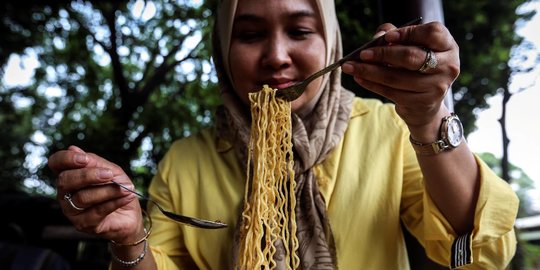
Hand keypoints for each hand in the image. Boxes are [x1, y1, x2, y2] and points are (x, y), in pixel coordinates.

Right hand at [48, 146, 144, 243]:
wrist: (130, 214)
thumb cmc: (117, 189)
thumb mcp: (111, 171)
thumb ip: (94, 162)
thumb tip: (72, 149)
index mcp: (69, 175)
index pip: (56, 163)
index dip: (66, 159)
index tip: (84, 159)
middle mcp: (65, 193)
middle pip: (65, 181)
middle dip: (88, 176)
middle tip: (110, 174)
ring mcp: (71, 210)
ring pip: (83, 197)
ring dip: (108, 191)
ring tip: (126, 188)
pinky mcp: (83, 224)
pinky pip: (97, 211)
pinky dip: (115, 201)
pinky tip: (127, 196)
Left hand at [342, 21, 459, 140]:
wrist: (426, 104)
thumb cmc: (415, 67)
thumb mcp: (411, 47)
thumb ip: (394, 36)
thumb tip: (378, 36)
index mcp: (448, 46)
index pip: (432, 34)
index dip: (409, 34)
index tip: (387, 37)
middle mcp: (448, 66)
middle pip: (411, 57)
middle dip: (382, 54)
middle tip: (362, 54)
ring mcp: (437, 87)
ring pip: (397, 77)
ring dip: (370, 71)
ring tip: (351, 67)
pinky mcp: (423, 103)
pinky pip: (391, 92)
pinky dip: (372, 84)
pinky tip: (359, 78)